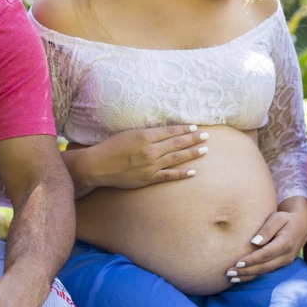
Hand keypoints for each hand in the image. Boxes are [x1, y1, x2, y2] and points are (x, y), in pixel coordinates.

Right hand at [76, 125, 207, 190]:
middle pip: (177, 144)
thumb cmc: (111, 147)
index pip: (170, 132)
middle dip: (193, 139)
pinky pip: (169, 176)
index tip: (195, 127)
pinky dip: (181, 173)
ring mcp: (151, 166)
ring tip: (204, 150)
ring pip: (176, 158)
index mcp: (145, 137)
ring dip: (192, 154)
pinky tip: (193, 171)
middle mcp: (150, 151)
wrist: (99, 166)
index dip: (184, 129)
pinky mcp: (148, 178)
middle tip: (206, 136)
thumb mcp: (129, 134)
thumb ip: (147, 134)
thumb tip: (165, 133)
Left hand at [228, 198, 306, 282]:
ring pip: (265, 272)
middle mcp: (287, 256)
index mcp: (286, 243)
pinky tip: (241, 277)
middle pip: (264, 267)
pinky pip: (267, 271)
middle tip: (229, 272)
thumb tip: (254, 242)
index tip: (237, 263)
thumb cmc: (286, 219)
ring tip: (232, 277)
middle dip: (246, 271)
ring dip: (248, 276)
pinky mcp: (282, 264)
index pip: (266, 254)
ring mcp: (286, 262)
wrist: (303, 224)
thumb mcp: (277, 218)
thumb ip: (267, 229)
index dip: (251, 260)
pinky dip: (254, 275)